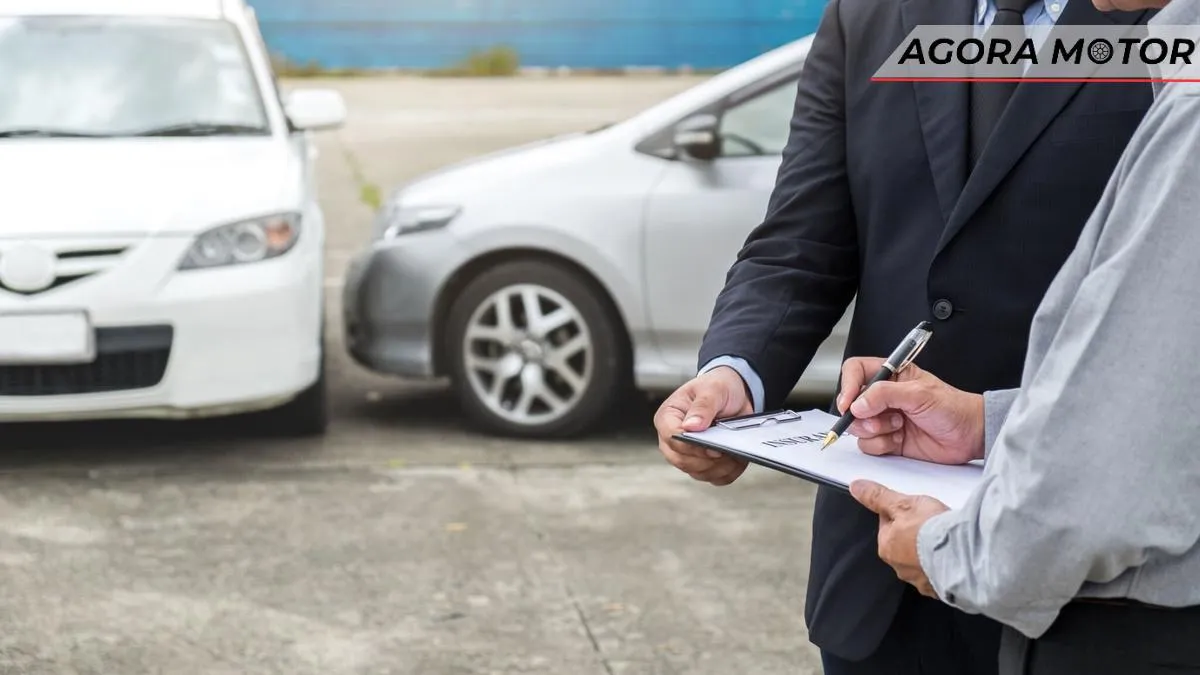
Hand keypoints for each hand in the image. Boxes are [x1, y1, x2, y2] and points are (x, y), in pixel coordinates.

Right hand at [654, 366, 752, 485]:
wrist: (734, 393)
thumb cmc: (718, 387)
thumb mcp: (712, 389)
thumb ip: (702, 406)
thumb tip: (691, 427)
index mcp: (668, 417)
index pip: (672, 438)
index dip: (691, 446)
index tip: (713, 447)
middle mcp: (673, 438)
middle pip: (682, 461)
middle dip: (706, 461)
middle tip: (726, 451)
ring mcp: (687, 453)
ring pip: (698, 473)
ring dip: (719, 468)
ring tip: (735, 453)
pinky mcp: (704, 463)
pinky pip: (714, 478)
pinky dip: (728, 473)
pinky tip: (737, 459)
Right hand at [837, 357, 984, 464]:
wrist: (970, 436)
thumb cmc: (953, 408)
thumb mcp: (919, 394)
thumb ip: (885, 394)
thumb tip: (858, 404)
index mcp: (891, 375)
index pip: (855, 372)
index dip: (848, 386)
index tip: (849, 404)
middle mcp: (883, 396)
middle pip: (851, 404)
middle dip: (862, 416)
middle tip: (881, 419)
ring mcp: (884, 418)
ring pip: (857, 427)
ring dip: (875, 431)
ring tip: (898, 427)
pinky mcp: (888, 439)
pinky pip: (868, 445)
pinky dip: (882, 445)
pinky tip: (900, 439)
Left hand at [850, 480, 948, 597]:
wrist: (962, 555)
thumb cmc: (931, 530)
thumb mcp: (902, 504)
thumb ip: (878, 497)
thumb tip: (856, 488)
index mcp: (886, 547)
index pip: (887, 525)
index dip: (900, 513)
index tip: (912, 509)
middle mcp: (899, 567)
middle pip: (903, 544)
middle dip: (914, 534)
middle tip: (931, 522)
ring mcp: (920, 580)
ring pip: (920, 560)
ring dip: (928, 551)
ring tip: (944, 538)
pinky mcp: (939, 589)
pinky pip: (938, 573)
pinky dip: (943, 565)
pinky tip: (952, 555)